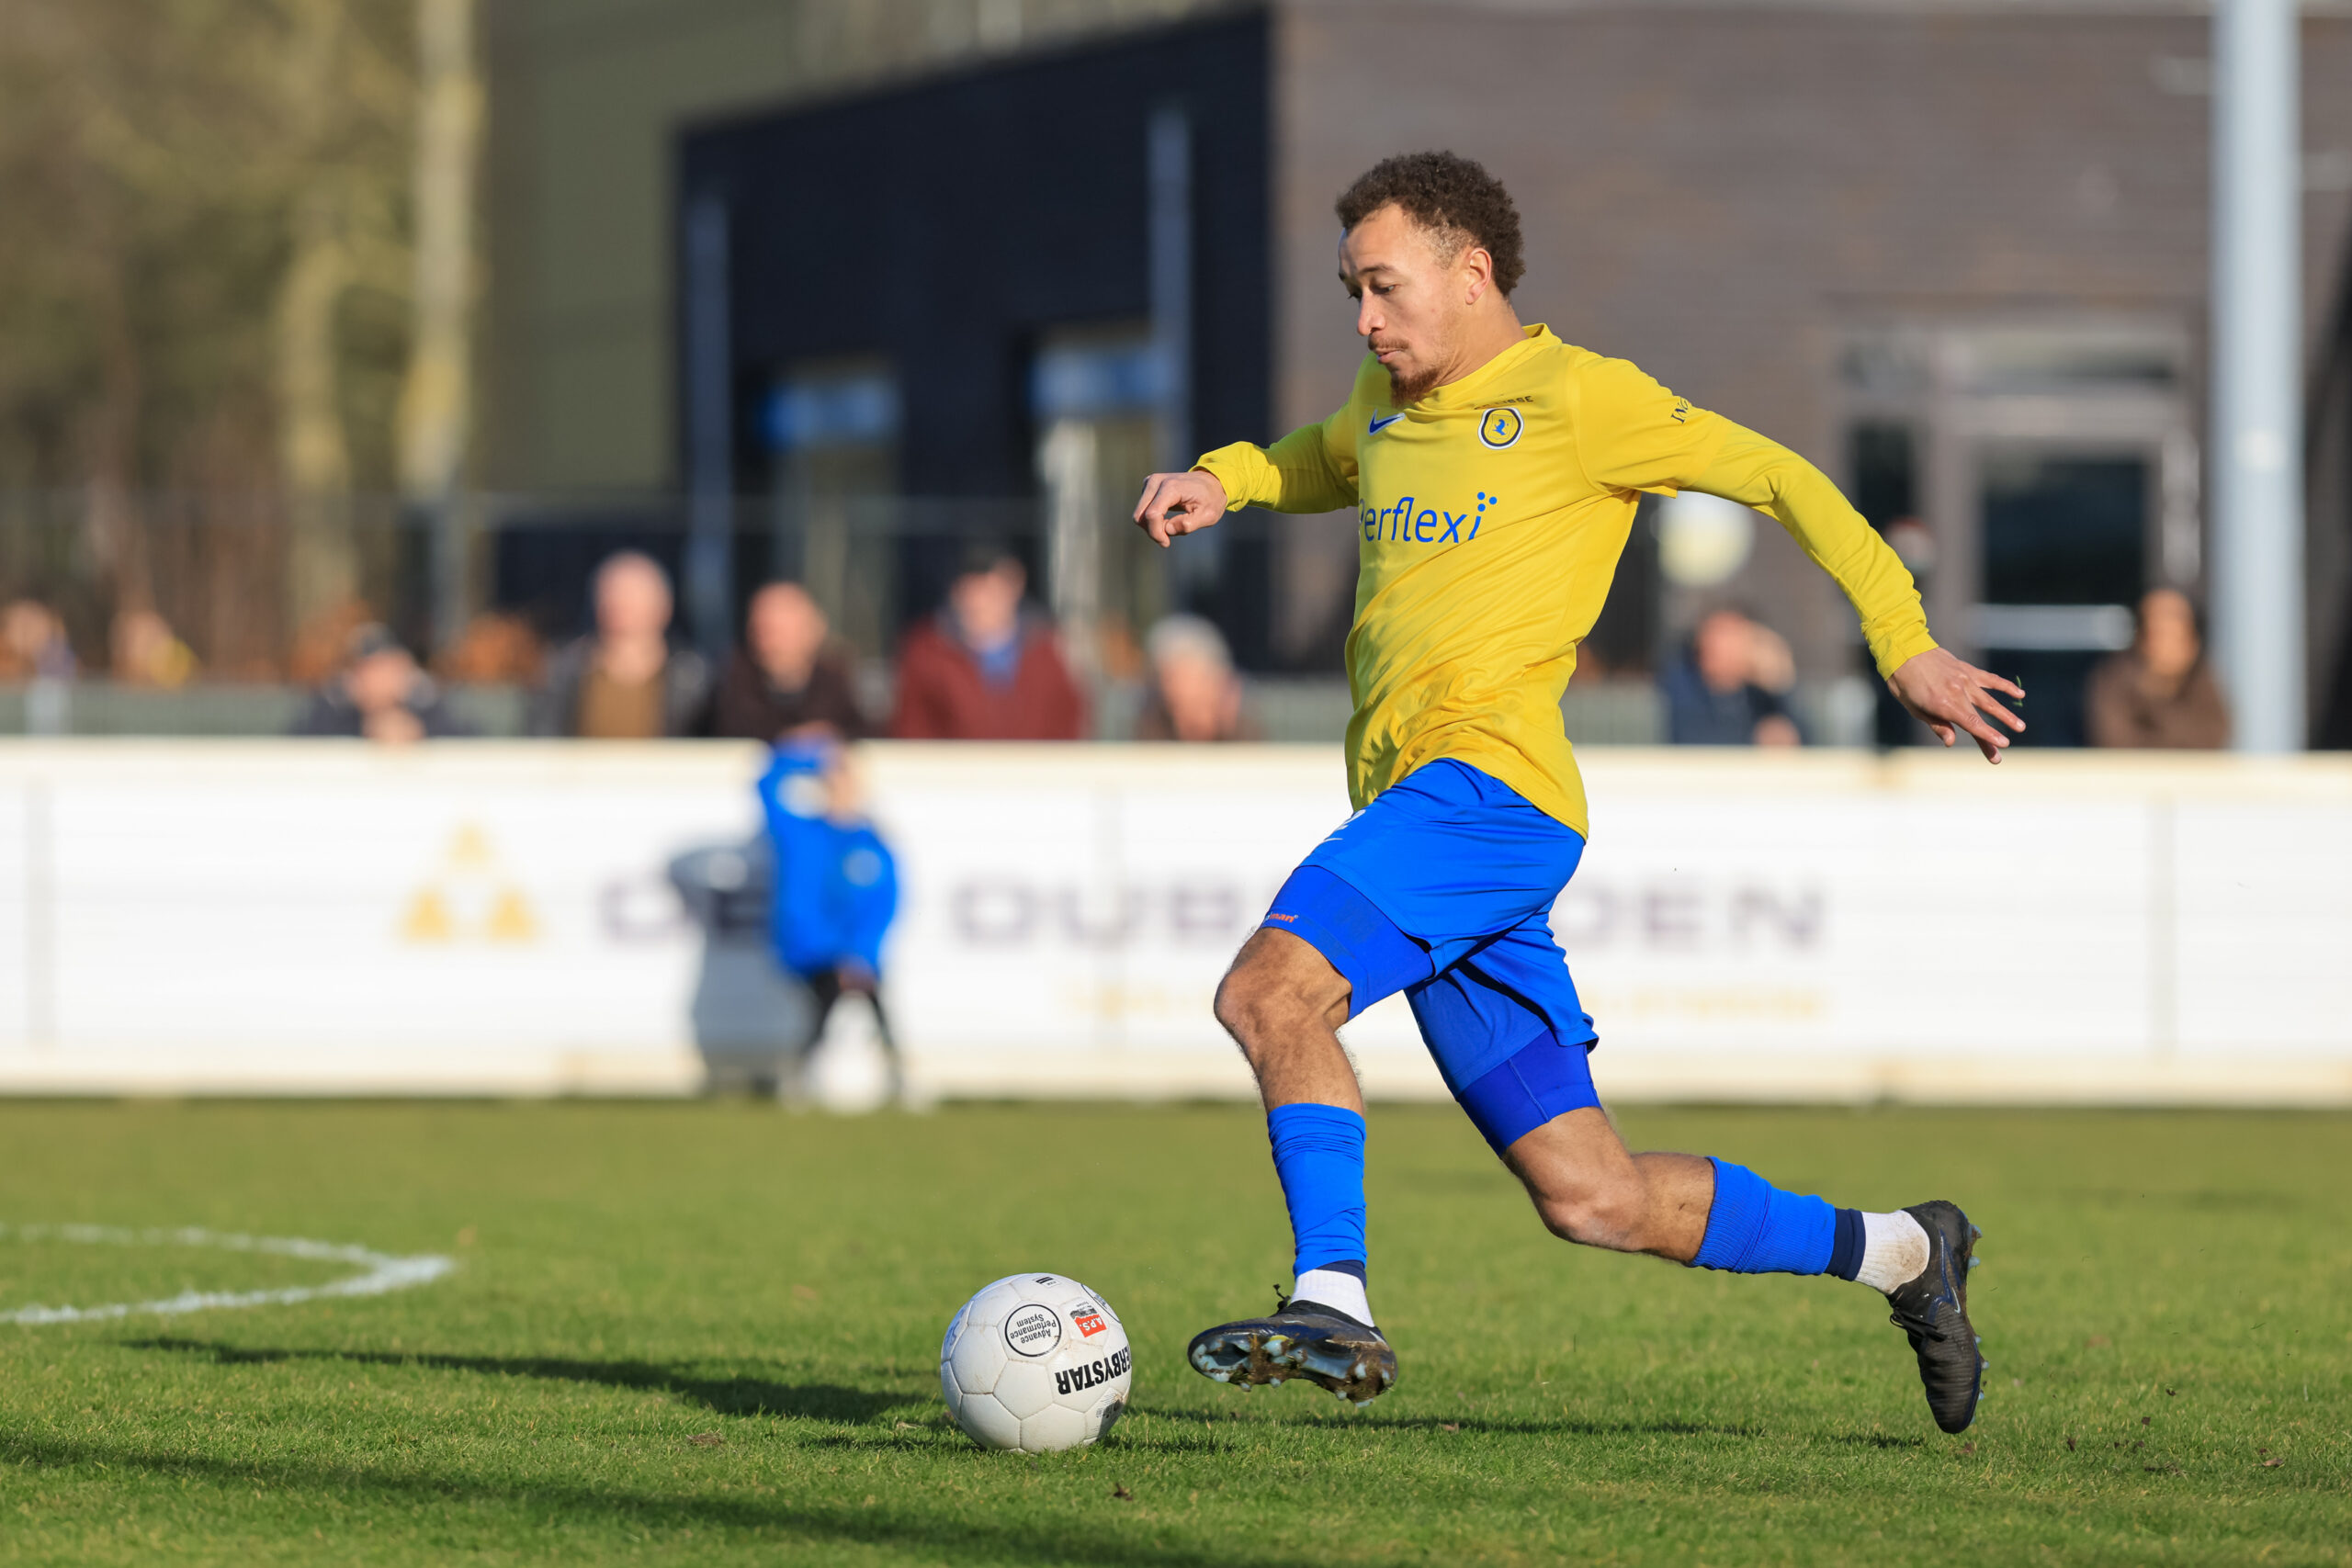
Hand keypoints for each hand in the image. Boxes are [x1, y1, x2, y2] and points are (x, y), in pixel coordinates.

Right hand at [1132, 470, 1227, 547]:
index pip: (1152, 515)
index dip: (1156, 533)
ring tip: (1173, 525)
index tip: (1166, 543)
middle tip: (1168, 538)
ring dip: (1153, 526)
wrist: (1211, 482)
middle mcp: (1156, 482)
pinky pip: (1143, 511)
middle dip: (1153, 531)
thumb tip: (1167, 530)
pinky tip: (1168, 519)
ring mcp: (1150, 482)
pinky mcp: (1148, 486)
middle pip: (1141, 516)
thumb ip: (1188, 525)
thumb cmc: (1211, 500)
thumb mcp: (1208, 516)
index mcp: (1171, 487)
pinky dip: (1153, 520)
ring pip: (1139, 514)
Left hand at [1887, 647, 2025, 762]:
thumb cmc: (1905, 684)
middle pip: (1980, 717)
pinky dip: (2005, 686)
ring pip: (1989, 700)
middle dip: (1995, 734)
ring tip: (2021, 727)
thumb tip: (1951, 742)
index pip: (1971, 723)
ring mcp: (1965, 679)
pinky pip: (1990, 679)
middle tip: (2005, 750)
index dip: (1988, 735)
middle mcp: (1958, 692)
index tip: (2003, 745)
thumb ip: (1936, 725)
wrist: (1904, 650)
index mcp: (1943, 704)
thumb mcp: (1914, 709)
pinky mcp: (1967, 670)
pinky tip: (2020, 694)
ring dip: (2006, 714)